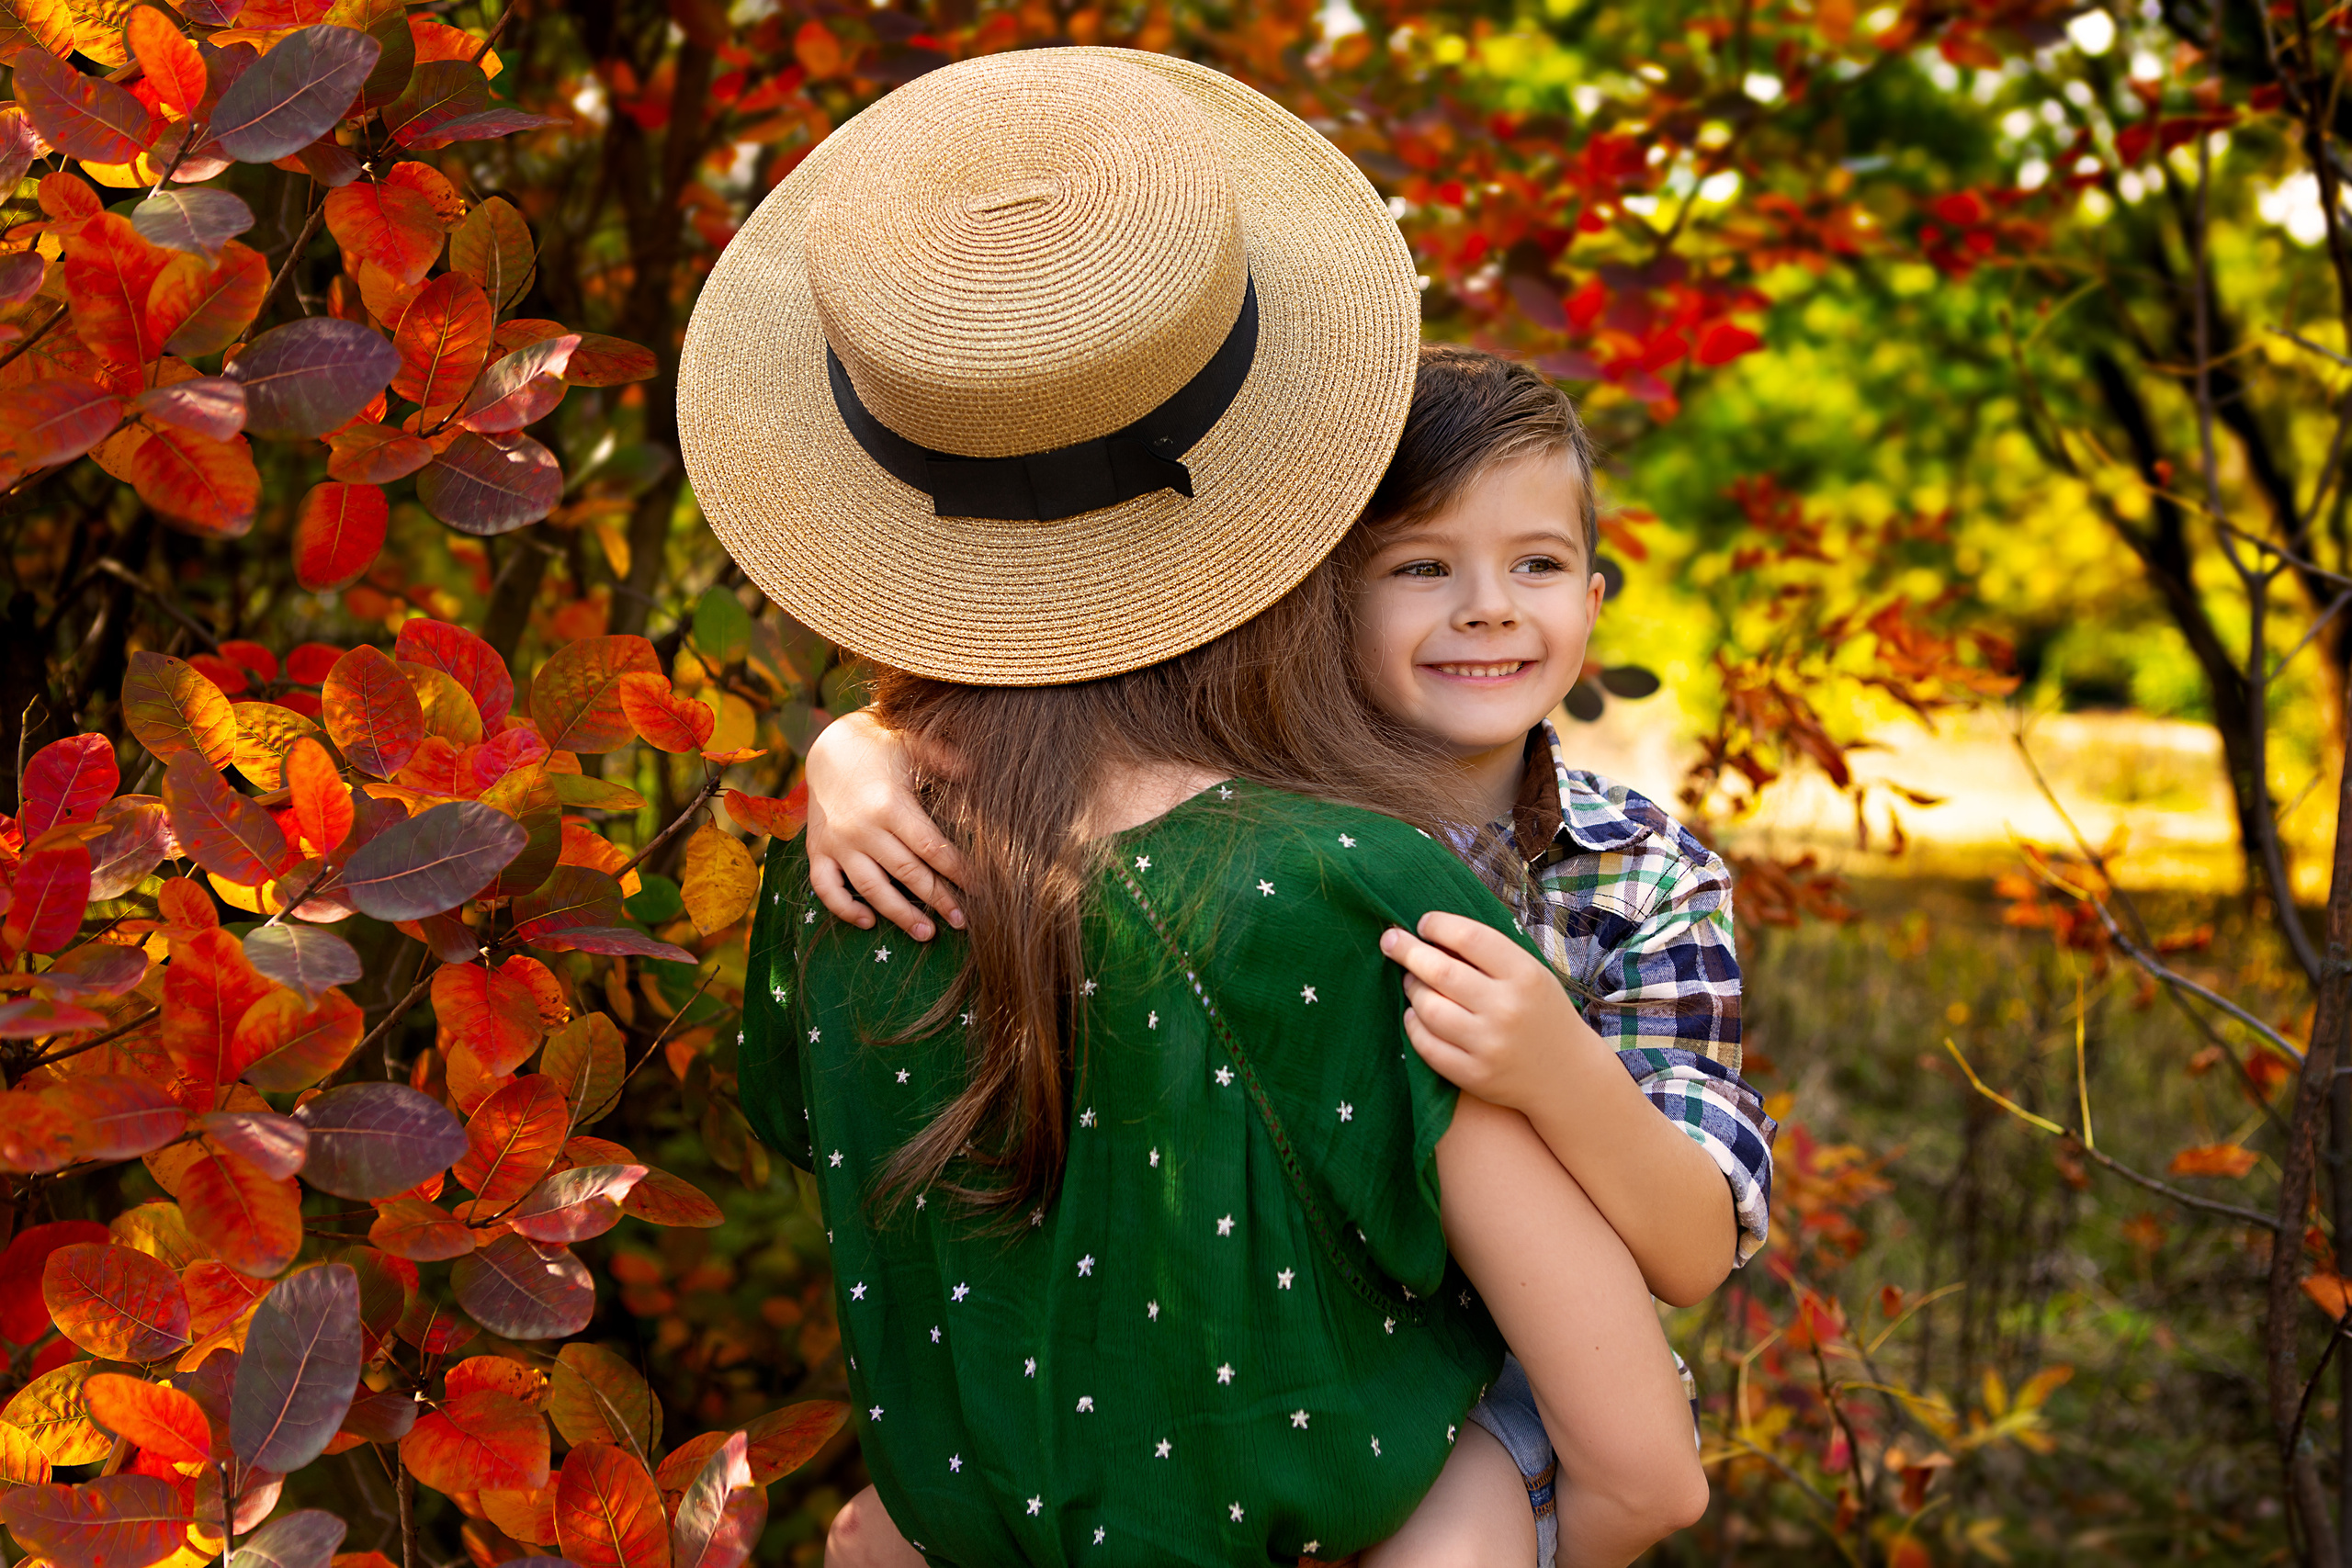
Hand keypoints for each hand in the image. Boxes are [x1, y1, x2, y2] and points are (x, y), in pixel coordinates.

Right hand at [805, 710, 969, 939]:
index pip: (930, 847)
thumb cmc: (879, 747)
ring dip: (899, 915)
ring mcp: (837, 842)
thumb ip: (942, 757)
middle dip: (937, 899)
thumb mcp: (911, 744)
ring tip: (926, 934)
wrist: (826, 746)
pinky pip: (826, 888)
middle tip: (962, 922)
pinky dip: (843, 909)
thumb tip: (974, 769)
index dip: (956, 871)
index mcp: (890, 804)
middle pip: (906, 873)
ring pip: (870, 888)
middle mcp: (862, 828)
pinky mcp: (817, 850)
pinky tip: (868, 922)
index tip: (978, 889)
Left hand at [1380, 911, 1582, 1113]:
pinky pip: (1426, 1045)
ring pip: (1428, 1008)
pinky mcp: (1474, 1075)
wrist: (1568, 1074)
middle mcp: (1507, 1009)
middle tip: (1390, 940)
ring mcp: (1490, 1045)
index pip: (1469, 938)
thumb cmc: (1540, 1012)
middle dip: (1407, 951)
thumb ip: (1489, 954)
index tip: (1423, 923)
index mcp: (1525, 976)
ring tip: (1411, 980)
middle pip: (1441, 971)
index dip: (1438, 926)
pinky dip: (1413, 1025)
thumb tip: (1430, 931)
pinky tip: (1415, 1014)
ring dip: (1411, 988)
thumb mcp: (1530, 974)